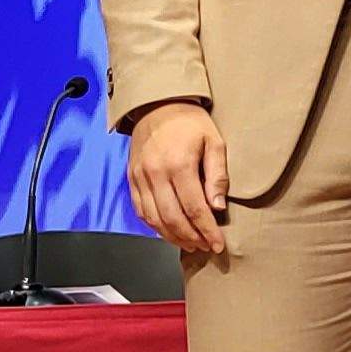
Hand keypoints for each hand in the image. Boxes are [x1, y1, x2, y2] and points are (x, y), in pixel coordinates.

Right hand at [129, 101, 232, 253]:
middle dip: (192, 238)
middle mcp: (156, 174)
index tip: (218, 244)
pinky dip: (155, 226)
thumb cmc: (189, 122)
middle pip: (173, 219)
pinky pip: (141, 211)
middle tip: (205, 246)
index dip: (208, 231)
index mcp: (179, 164)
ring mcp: (140, 178)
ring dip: (173, 237)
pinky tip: (169, 231)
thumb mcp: (214, 142)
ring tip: (191, 243)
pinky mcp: (131, 179)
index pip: (195, 209)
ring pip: (155, 220)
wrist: (157, 105)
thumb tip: (219, 207)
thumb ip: (218, 176)